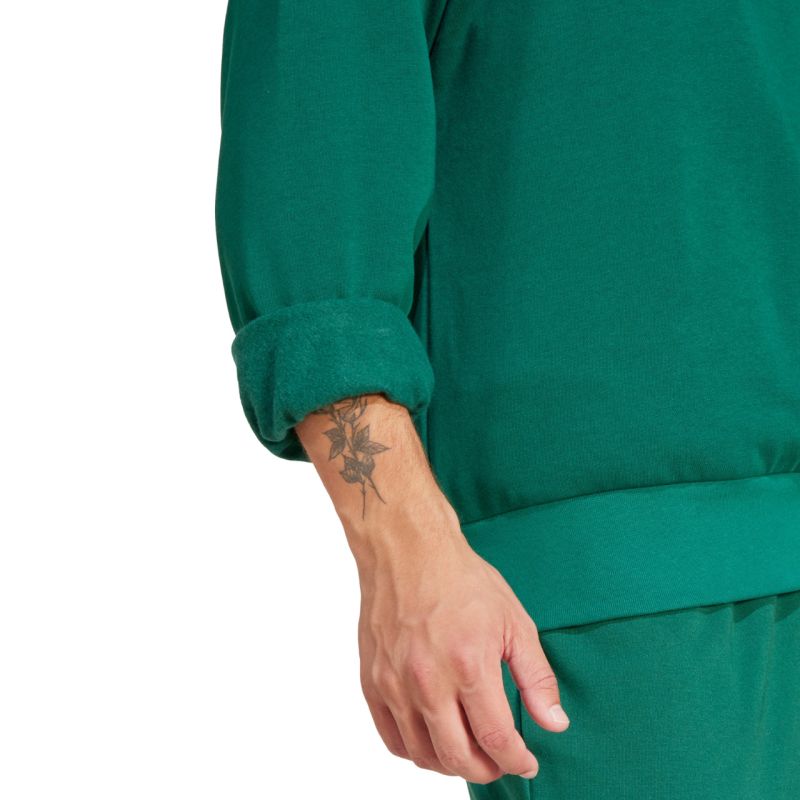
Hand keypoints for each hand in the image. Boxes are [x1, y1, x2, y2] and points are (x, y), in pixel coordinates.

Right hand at [352, 497, 569, 784]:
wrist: (408, 550)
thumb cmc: (461, 580)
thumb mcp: (514, 621)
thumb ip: (536, 677)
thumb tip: (554, 723)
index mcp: (469, 664)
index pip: (496, 739)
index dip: (517, 761)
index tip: (527, 762)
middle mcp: (428, 680)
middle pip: (458, 757)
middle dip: (487, 770)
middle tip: (500, 762)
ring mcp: (395, 683)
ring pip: (422, 755)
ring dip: (451, 764)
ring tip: (468, 751)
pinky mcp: (372, 680)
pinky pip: (391, 738)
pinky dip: (414, 751)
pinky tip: (432, 738)